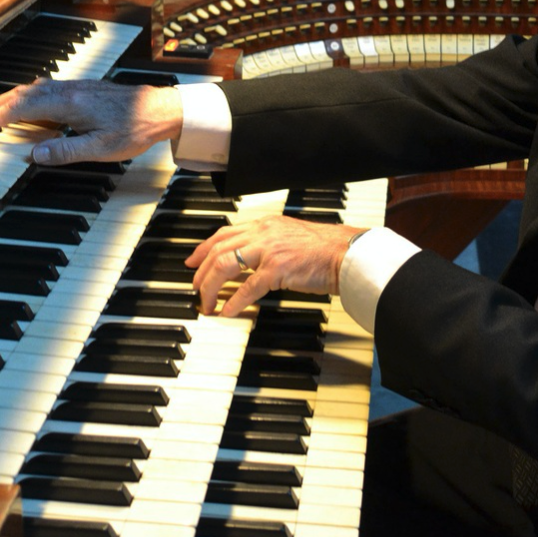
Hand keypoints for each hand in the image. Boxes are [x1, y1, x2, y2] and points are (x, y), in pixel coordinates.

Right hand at [0, 79, 183, 164]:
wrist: (163, 108)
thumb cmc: (136, 128)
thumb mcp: (101, 148)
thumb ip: (66, 151)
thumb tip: (34, 154)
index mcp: (69, 104)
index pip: (22, 109)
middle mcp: (69, 91)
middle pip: (23, 94)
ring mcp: (76, 87)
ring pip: (34, 89)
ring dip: (11, 98)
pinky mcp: (84, 88)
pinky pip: (47, 88)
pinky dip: (29, 95)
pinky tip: (30, 100)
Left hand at [187, 215, 366, 316]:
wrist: (345, 253)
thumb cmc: (323, 249)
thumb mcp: (289, 237)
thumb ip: (267, 243)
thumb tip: (248, 259)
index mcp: (264, 225)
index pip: (224, 233)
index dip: (203, 248)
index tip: (192, 262)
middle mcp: (263, 233)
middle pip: (218, 250)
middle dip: (201, 272)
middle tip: (196, 289)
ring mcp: (269, 250)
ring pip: (225, 265)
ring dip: (211, 287)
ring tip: (207, 303)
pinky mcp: (278, 269)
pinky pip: (248, 287)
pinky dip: (234, 301)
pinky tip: (227, 311)